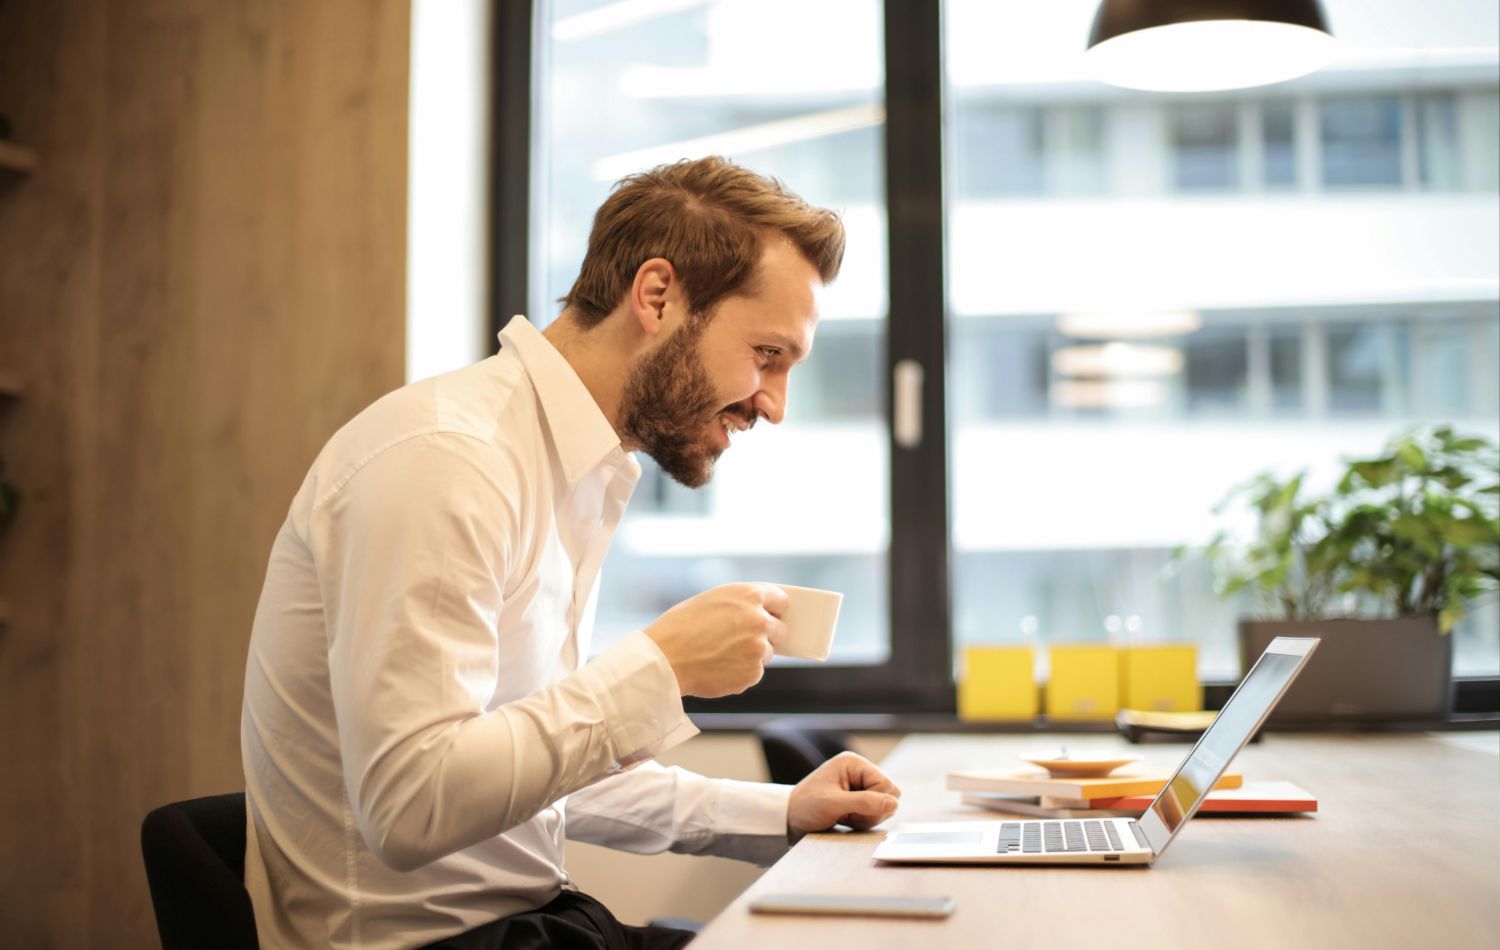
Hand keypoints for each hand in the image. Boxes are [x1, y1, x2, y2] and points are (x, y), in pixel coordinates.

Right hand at [643, 583, 789, 697]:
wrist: (664, 659)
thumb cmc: (680, 627)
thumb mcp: (712, 600)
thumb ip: (741, 605)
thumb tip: (762, 613)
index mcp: (749, 595)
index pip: (781, 600)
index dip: (774, 609)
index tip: (772, 615)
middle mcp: (759, 620)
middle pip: (780, 629)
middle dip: (767, 635)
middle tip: (744, 640)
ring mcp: (758, 648)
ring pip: (766, 653)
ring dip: (751, 655)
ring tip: (720, 654)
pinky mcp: (753, 673)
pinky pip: (753, 672)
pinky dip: (740, 672)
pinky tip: (717, 667)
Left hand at [786, 752, 900, 841]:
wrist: (788, 819)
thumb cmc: (806, 807)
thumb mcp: (834, 804)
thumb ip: (865, 803)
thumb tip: (894, 804)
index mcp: (853, 763)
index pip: (886, 785)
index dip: (876, 802)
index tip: (852, 810)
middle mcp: (859, 771)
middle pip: (888, 795)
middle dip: (872, 811)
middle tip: (848, 815)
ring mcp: (859, 785)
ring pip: (883, 806)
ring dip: (866, 817)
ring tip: (844, 817)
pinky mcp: (858, 798)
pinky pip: (875, 813)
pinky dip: (863, 821)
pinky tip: (846, 820)